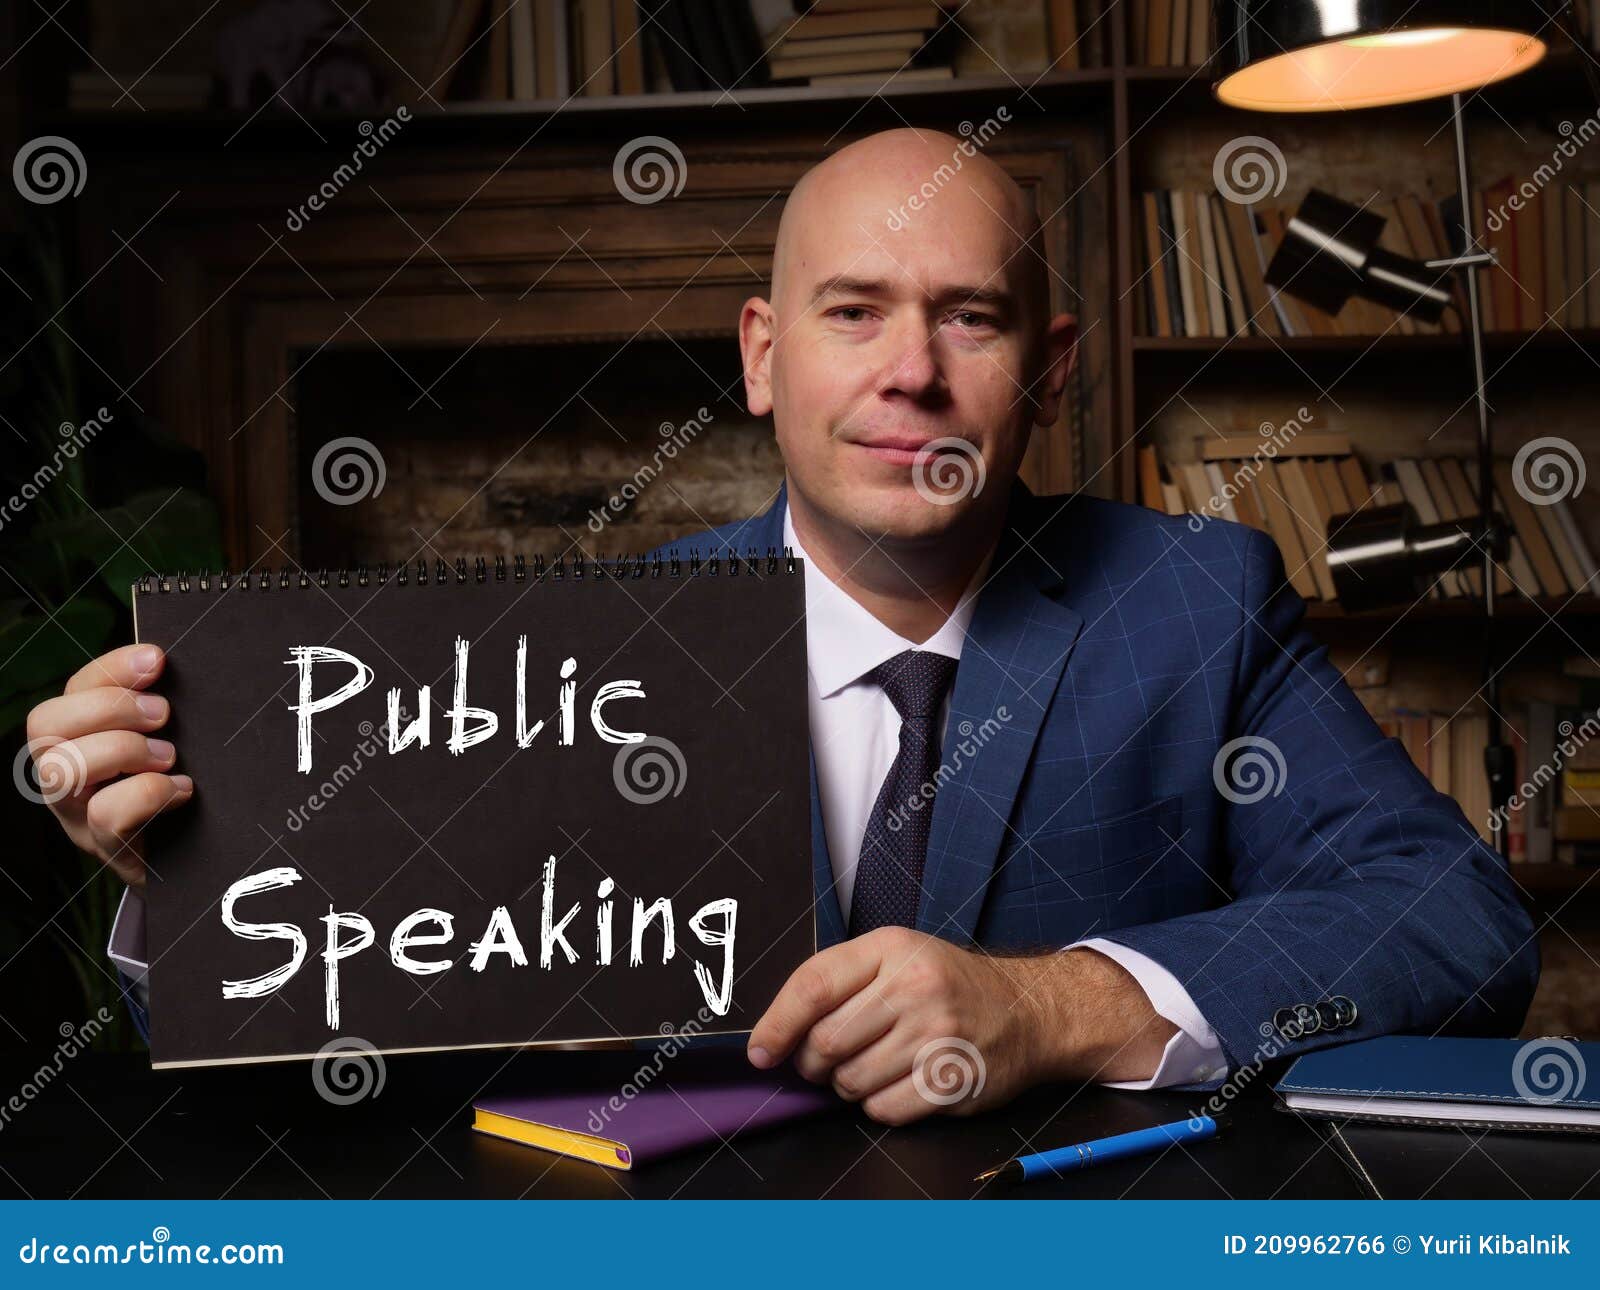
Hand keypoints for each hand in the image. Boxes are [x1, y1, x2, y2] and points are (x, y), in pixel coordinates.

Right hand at [25, 644, 191, 886]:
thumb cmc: (182, 789)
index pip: (74, 689)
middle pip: (46, 723)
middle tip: (163, 714)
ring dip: (121, 750)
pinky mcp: (105, 848)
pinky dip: (146, 794)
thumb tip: (174, 664)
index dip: (111, 668)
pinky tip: (181, 790)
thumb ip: (160, 709)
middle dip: (109, 707)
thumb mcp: (170, 741)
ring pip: (61, 768)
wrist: (195, 862)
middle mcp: (65, 774)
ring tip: (169, 756)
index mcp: (80, 736)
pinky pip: (104, 814)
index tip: (157, 659)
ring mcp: (76, 814)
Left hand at [746, 927, 1177, 1124]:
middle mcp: (915, 986)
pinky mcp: (953, 1079)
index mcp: (892, 948)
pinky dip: (879, 1106)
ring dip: (848, 1086)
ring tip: (872, 1067)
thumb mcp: (897, 957)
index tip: (761, 1052)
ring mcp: (937, 1033)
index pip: (814, 985)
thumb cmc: (947, 985)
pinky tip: (898, 1084)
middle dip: (813, 1063)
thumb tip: (776, 1037)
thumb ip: (839, 984)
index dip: (777, 1024)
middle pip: (826, 1042)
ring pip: (851, 1081)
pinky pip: (884, 1109)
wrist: (1027, 1011)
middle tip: (826, 1062)